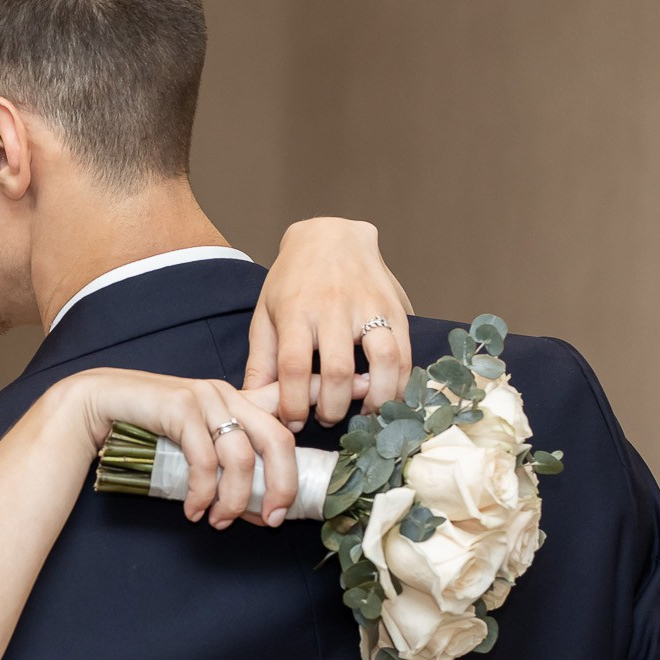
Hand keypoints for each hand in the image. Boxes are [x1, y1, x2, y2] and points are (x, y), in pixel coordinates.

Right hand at [75, 371, 303, 528]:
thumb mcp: (197, 441)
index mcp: (239, 399)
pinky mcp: (181, 407)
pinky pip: (205, 459)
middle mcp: (228, 394)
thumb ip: (230, 465)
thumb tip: (262, 509)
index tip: (368, 387)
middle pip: (278, 440)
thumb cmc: (148, 428)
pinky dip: (203, 493)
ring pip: (242, 457)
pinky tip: (193, 509)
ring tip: (220, 521)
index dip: (324, 390)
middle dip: (282, 486)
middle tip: (273, 519)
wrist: (99, 405)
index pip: (290, 394)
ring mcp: (206, 398)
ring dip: (234, 500)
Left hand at [245, 217, 411, 429]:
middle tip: (328, 420)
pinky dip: (401, 381)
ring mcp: (369, 306)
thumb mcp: (266, 314)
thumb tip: (252, 400)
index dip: (295, 402)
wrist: (330, 236)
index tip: (294, 422)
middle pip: (339, 370)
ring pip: (383, 360)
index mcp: (296, 310)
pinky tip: (389, 395)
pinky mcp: (396, 307)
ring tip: (366, 414)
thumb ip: (261, 359)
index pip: (294, 366)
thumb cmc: (292, 281)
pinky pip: (406, 351)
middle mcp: (334, 308)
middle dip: (333, 407)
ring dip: (376, 397)